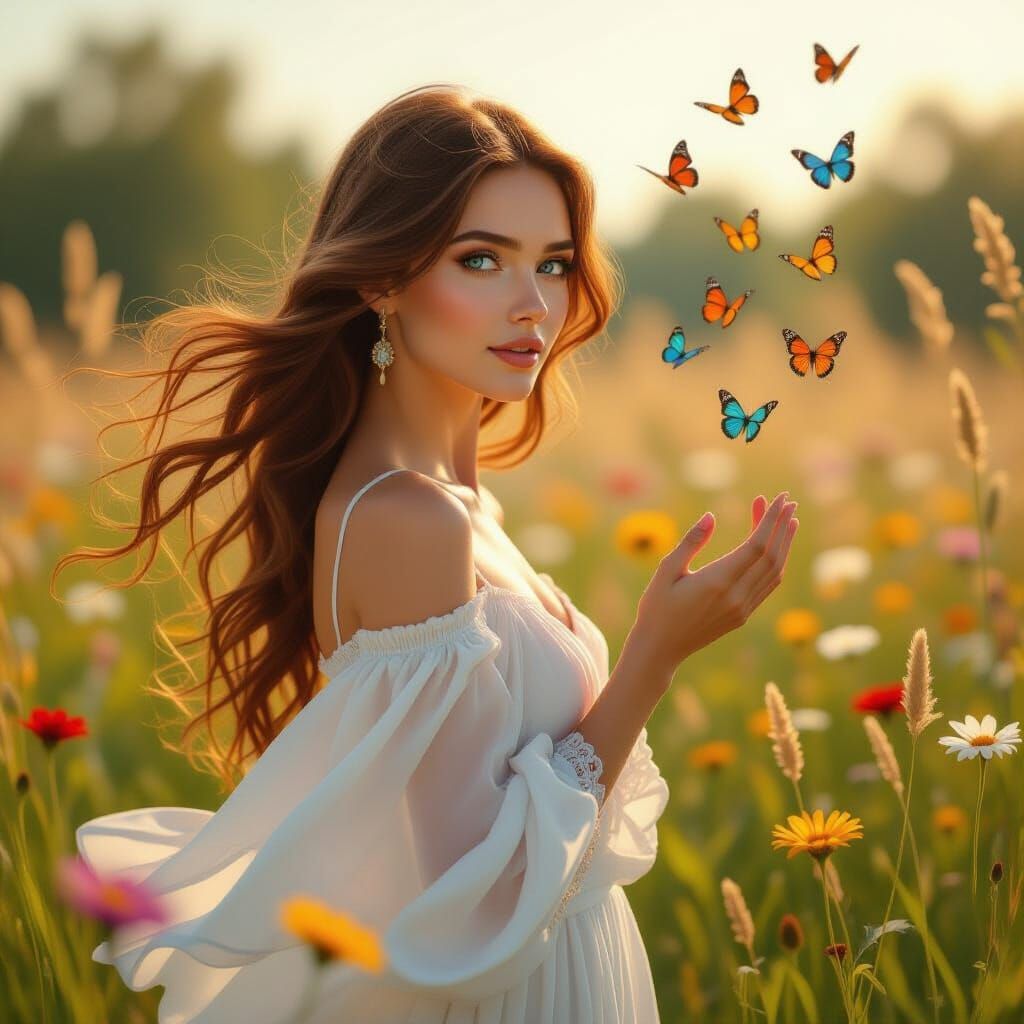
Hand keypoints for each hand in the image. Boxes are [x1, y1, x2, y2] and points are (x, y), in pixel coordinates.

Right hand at [624, 491, 798, 678]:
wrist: (659, 649)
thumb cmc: (656, 607)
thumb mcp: (666, 571)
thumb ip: (690, 542)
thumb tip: (711, 516)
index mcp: (717, 581)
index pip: (756, 545)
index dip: (770, 519)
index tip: (778, 498)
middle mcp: (736, 596)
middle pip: (771, 555)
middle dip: (782, 525)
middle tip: (789, 501)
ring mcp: (742, 608)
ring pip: (774, 572)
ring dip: (784, 544)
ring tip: (789, 520)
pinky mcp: (741, 616)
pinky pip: (767, 586)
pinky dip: (776, 563)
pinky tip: (775, 549)